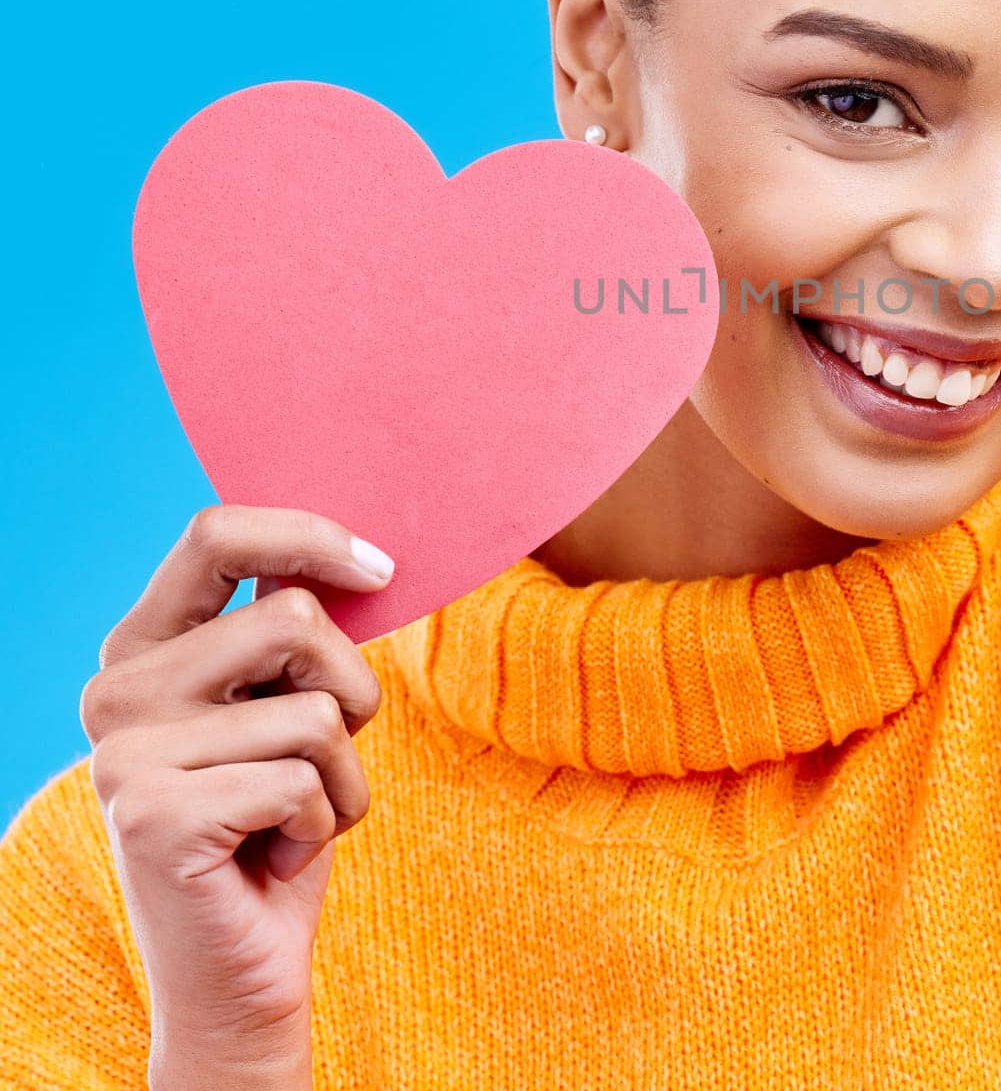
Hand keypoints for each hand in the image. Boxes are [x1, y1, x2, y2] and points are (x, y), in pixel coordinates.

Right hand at [78, 506, 393, 1087]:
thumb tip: (361, 550)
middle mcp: (116, 691)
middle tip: (314, 759)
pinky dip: (324, 823)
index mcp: (144, 647)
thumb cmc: (281, 821)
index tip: (381, 571)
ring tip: (293, 816)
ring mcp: (124, 754)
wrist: (244, 968)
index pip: (217, 535)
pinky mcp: (153, 816)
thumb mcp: (290, 705)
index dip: (311, 537)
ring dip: (343, 772)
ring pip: (318, 708)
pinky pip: (307, 780)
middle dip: (350, 692)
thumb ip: (298, 630)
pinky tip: (273, 858)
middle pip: (295, 618)